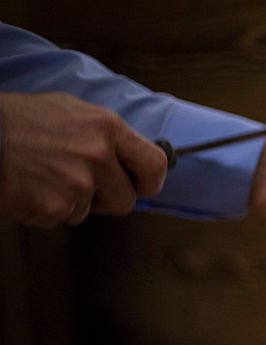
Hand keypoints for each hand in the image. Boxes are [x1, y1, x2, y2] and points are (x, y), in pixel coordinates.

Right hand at [0, 92, 167, 227]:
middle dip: (106, 198)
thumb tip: (134, 158)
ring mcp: (77, 183)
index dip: (150, 182)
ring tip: (43, 177)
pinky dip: (46, 210)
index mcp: (106, 127)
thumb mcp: (70, 112)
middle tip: (79, 183)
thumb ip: (106, 135)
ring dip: (71, 202)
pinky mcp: (54, 207)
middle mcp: (97, 155)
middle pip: (126, 199)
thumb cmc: (18, 121)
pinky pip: (62, 219)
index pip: (155, 164)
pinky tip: (30, 188)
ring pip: (90, 211)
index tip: (142, 187)